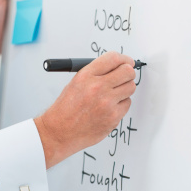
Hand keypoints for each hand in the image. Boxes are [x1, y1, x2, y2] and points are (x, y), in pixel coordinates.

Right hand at [34, 52, 136, 168]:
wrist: (60, 132)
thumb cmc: (66, 109)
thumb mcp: (75, 83)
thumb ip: (96, 74)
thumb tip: (116, 67)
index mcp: (85, 76)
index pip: (113, 58)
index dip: (124, 59)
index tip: (127, 62)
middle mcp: (97, 87)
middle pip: (127, 71)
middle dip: (128, 73)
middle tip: (125, 77)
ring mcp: (107, 103)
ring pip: (130, 87)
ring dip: (124, 89)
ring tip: (112, 95)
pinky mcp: (113, 117)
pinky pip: (127, 104)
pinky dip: (121, 105)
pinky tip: (109, 108)